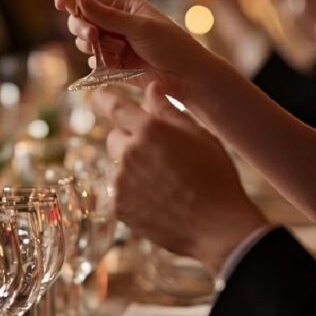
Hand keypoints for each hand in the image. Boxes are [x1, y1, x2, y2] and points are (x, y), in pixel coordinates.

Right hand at [56, 0, 217, 95]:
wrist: (186, 77)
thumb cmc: (170, 45)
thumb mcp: (138, 26)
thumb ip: (106, 15)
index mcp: (124, 4)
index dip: (74, 0)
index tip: (60, 3)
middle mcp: (117, 21)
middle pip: (82, 19)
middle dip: (82, 27)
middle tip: (91, 35)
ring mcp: (115, 42)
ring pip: (86, 41)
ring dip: (91, 45)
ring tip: (110, 51)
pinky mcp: (115, 63)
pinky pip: (95, 61)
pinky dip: (99, 62)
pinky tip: (112, 64)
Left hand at [93, 83, 267, 274]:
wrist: (217, 226)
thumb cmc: (215, 177)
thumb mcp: (199, 135)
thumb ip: (169, 110)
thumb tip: (150, 88)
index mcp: (149, 129)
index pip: (115, 107)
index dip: (104, 98)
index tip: (99, 95)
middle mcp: (129, 153)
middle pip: (114, 138)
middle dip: (129, 141)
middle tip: (158, 154)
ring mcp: (120, 182)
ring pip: (115, 166)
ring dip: (130, 169)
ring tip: (162, 182)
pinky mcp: (118, 207)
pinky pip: (117, 192)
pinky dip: (130, 193)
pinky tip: (156, 200)